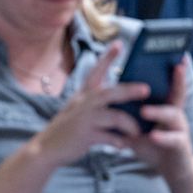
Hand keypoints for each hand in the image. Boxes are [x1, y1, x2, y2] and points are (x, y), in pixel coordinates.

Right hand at [32, 42, 148, 166]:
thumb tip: (119, 94)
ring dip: (130, 124)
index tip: (119, 43)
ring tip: (137, 131)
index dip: (107, 57)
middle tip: (146, 89)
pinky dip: (119, 142)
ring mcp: (85, 119)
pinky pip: (109, 138)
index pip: (96, 71)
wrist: (47, 148)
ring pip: (114, 117)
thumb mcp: (78, 107)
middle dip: (130, 90)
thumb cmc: (68, 127)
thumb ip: (94, 100)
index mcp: (84, 94)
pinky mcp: (86, 136)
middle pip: (110, 92)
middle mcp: (84, 103)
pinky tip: (123, 146)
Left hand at [128, 61, 192, 181]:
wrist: (172, 169)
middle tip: (174, 66)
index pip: (169, 84)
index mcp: (166, 106)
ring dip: (158, 112)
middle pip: (178, 93)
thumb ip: (127, 112)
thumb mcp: (140, 126)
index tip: (174, 53)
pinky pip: (173, 139)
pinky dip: (163, 137)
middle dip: (178, 80)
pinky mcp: (180, 145)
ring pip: (173, 115)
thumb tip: (106, 96)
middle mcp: (176, 114)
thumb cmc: (155, 144)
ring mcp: (180, 129)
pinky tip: (153, 136)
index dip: (171, 70)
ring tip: (145, 110)